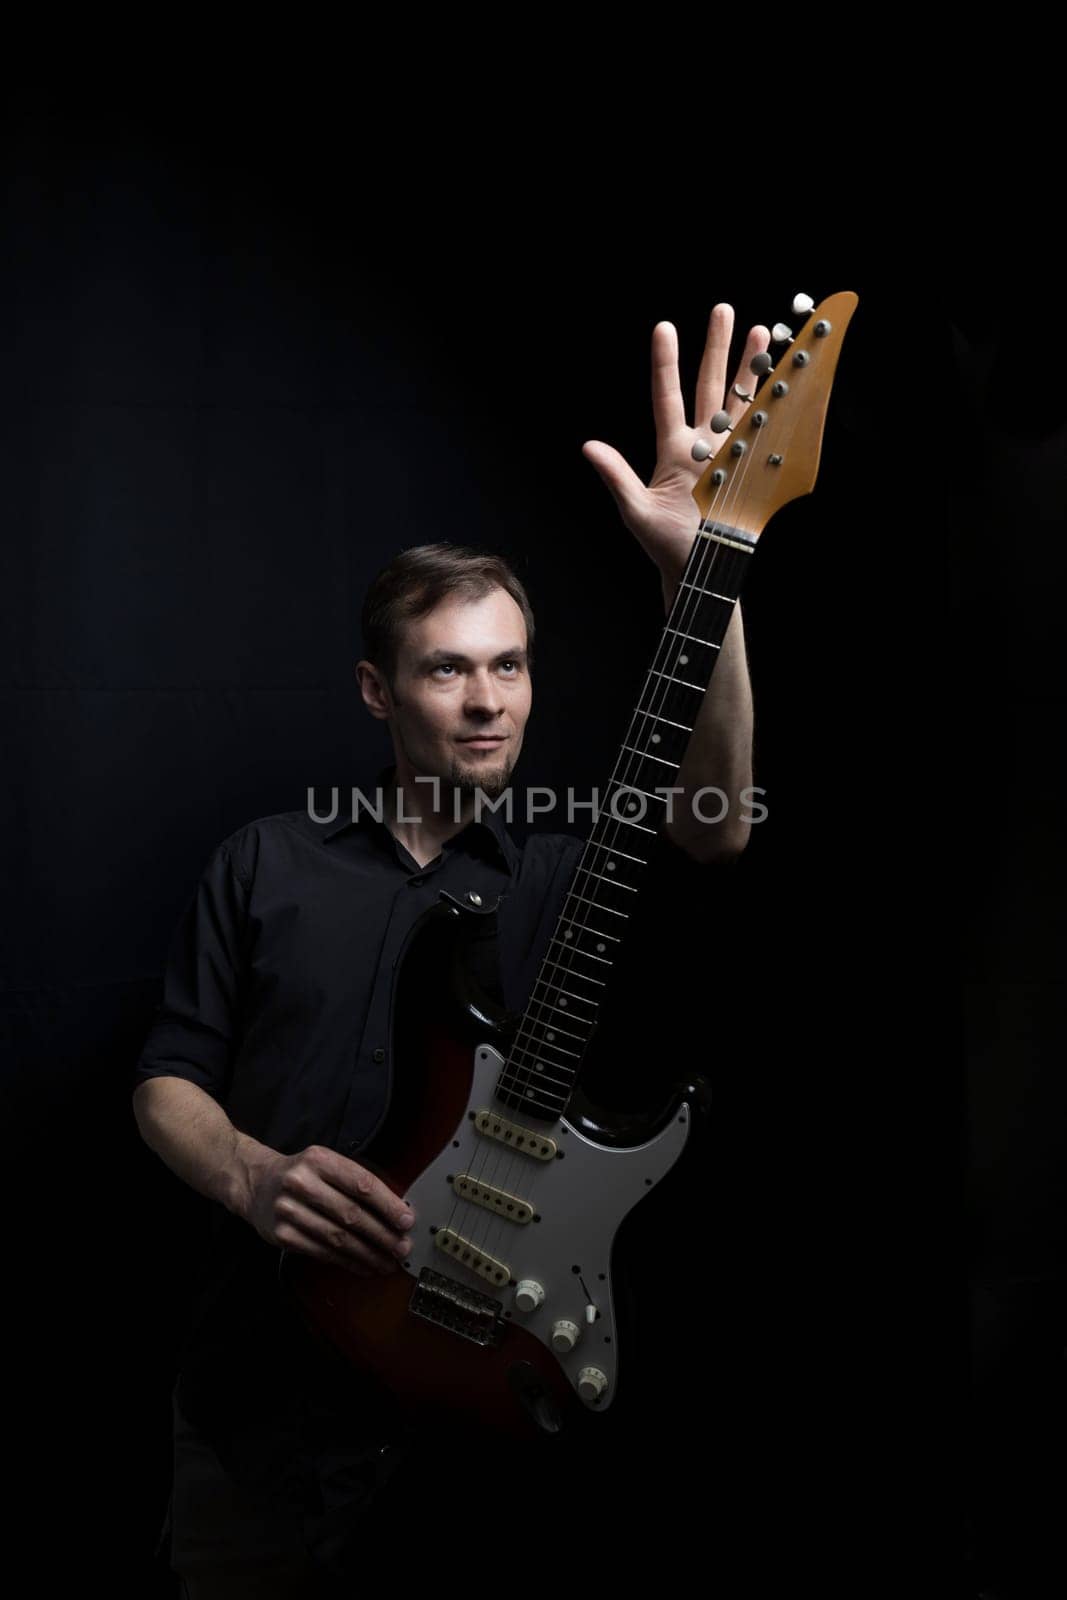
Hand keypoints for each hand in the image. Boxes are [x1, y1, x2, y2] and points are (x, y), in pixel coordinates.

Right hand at [243, 1143, 415, 1276]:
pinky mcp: (282, 1235)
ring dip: (368, 1254)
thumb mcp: (325, 1164)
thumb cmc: (301, 1174)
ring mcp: (289, 1210)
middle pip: (351, 1214)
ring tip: (387, 1261)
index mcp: (318, 1160)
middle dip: (382, 1235)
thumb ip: (355, 1182)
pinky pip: (323, 1252)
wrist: (255, 1184)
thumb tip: (394, 1211)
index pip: (361, 1184)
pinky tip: (364, 1265)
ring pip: (338, 1238)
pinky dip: (348, 1262)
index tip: (406, 1220)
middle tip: (401, 1247)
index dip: (387, 1205)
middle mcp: (301, 1183)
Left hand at [581, 304, 769, 588]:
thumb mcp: (635, 511)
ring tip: (758, 332)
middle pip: (708, 386)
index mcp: (671, 449)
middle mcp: (701, 445)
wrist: (699, 571)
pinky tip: (782, 379)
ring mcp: (728, 454)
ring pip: (738, 401)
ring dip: (748, 368)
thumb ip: (616, 476)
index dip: (666, 363)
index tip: (665, 327)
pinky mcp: (751, 468)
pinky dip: (772, 405)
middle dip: (717, 348)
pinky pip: (762, 430)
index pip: (666, 396)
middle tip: (723, 309)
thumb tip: (588, 446)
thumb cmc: (663, 546)